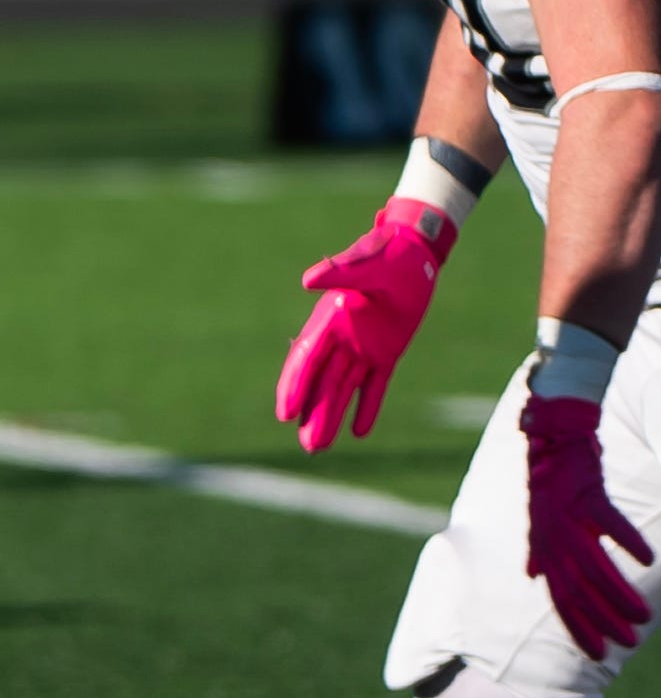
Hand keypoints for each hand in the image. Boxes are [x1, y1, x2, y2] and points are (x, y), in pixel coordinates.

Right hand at [276, 196, 456, 451]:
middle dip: (312, 413)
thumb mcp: (366, 262)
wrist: (413, 250)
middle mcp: (340, 338)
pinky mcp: (385, 353)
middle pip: (322, 383)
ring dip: (330, 416)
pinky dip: (366, 407)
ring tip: (319, 446)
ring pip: (343, 389)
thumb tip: (308, 280)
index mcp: (329, 319)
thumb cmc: (388, 253)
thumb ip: (340, 273)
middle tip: (308, 446)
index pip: (306, 359)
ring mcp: (362, 347)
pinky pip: (373, 386)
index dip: (294, 386)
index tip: (285, 413)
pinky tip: (358, 432)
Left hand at [521, 393, 653, 659]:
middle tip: (624, 645)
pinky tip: (649, 560)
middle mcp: (550, 535)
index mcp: (542, 545)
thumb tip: (533, 576)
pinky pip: (607, 521)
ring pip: (592, 564)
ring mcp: (565, 514)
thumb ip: (538, 549)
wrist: (552, 429)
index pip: (558, 598)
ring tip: (642, 617)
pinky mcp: (584, 491)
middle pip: (574, 589)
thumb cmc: (551, 477)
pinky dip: (626, 541)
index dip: (577, 627)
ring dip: (617, 594)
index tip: (598, 655)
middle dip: (599, 621)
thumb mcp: (539, 518)